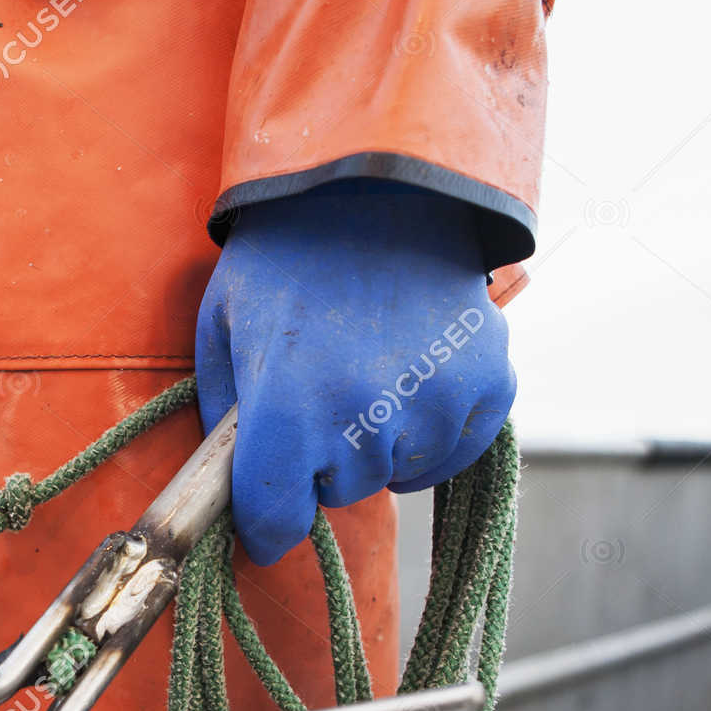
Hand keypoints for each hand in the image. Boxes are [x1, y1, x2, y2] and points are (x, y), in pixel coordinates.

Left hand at [196, 180, 515, 564]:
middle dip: (321, 460)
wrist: (375, 186)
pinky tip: (410, 377)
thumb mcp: (221, 329)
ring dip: (377, 442)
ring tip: (365, 370)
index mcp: (291, 406)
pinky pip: (452, 452)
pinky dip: (429, 431)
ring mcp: (437, 403)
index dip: (265, 524)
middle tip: (317, 392)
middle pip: (339, 490)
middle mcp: (368, 415)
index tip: (264, 521)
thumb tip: (229, 494)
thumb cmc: (286, 259)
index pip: (276, 517)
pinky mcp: (490, 387)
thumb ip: (220, 419)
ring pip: (395, 473)